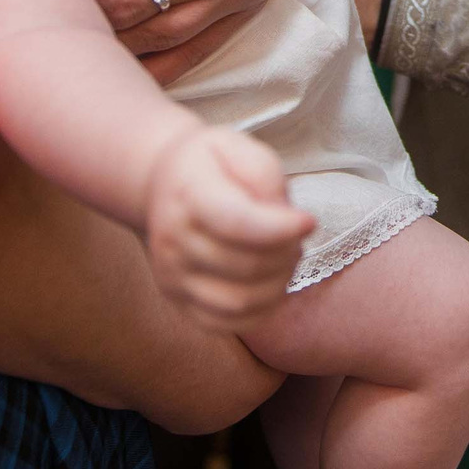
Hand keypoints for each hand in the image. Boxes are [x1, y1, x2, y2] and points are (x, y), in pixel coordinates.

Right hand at [144, 125, 311, 329]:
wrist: (160, 184)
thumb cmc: (209, 165)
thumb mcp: (237, 145)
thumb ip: (264, 174)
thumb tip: (284, 220)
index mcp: (187, 194)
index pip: (237, 223)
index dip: (281, 228)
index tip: (308, 221)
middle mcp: (172, 240)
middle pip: (246, 265)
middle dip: (287, 252)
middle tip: (296, 234)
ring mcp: (172, 276)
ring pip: (240, 301)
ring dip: (279, 282)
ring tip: (286, 256)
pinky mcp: (178, 301)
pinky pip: (227, 323)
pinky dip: (261, 310)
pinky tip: (271, 282)